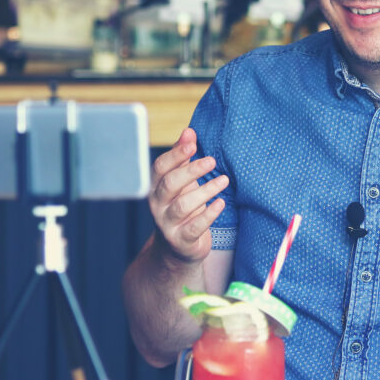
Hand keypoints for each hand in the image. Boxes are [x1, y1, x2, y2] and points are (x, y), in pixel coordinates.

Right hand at [148, 127, 227, 263]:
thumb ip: (183, 156)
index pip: (159, 168)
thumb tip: (188, 131)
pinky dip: (208, 215)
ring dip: (205, 191)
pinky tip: (221, 203)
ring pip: (182, 205)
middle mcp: (157, 205)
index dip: (175, 155)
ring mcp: (167, 224)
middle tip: (212, 160)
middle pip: (169, 184)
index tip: (192, 144)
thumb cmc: (181, 205)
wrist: (178, 247)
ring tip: (224, 180)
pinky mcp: (181, 240)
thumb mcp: (181, 181)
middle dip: (190, 171)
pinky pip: (194, 227)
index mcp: (155, 187)